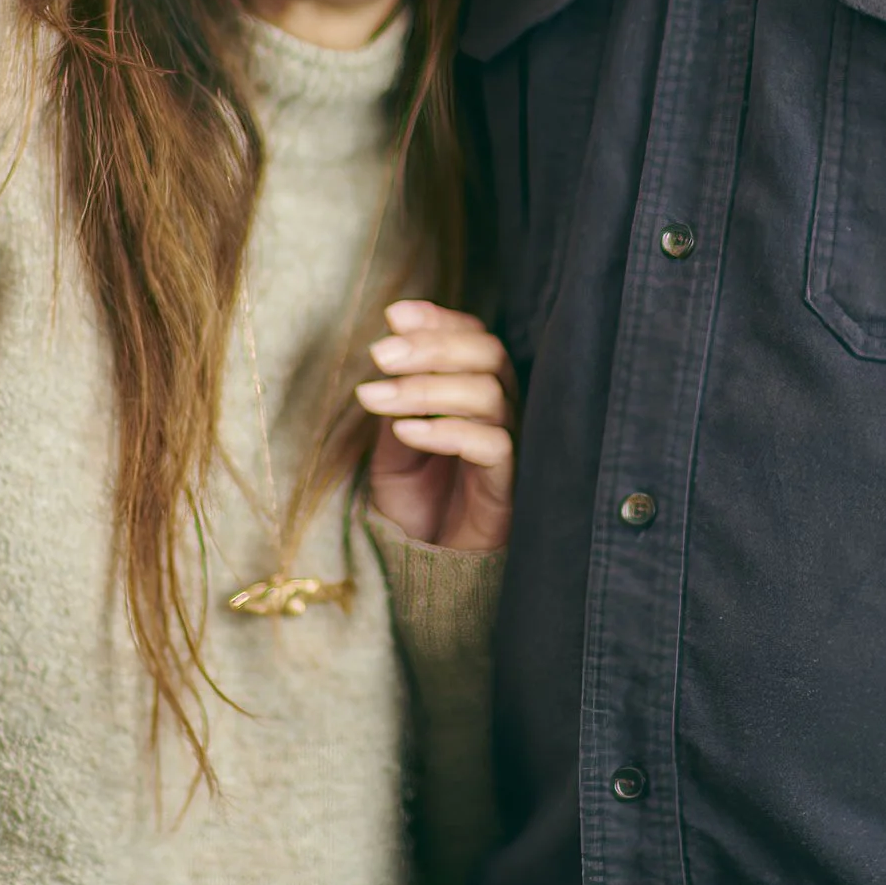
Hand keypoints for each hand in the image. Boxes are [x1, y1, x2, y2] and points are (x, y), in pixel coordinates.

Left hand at [358, 301, 516, 555]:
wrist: (428, 569)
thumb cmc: (416, 503)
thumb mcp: (392, 448)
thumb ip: (397, 404)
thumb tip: (390, 352)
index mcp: (475, 391)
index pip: (474, 336)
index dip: (438, 319)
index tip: (394, 315)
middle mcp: (501, 411)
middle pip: (488, 353)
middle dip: (431, 346)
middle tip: (378, 352)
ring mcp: (511, 446)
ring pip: (487, 393)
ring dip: (425, 388)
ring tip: (374, 398)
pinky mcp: (511, 484)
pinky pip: (493, 444)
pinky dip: (446, 430)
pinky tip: (405, 431)